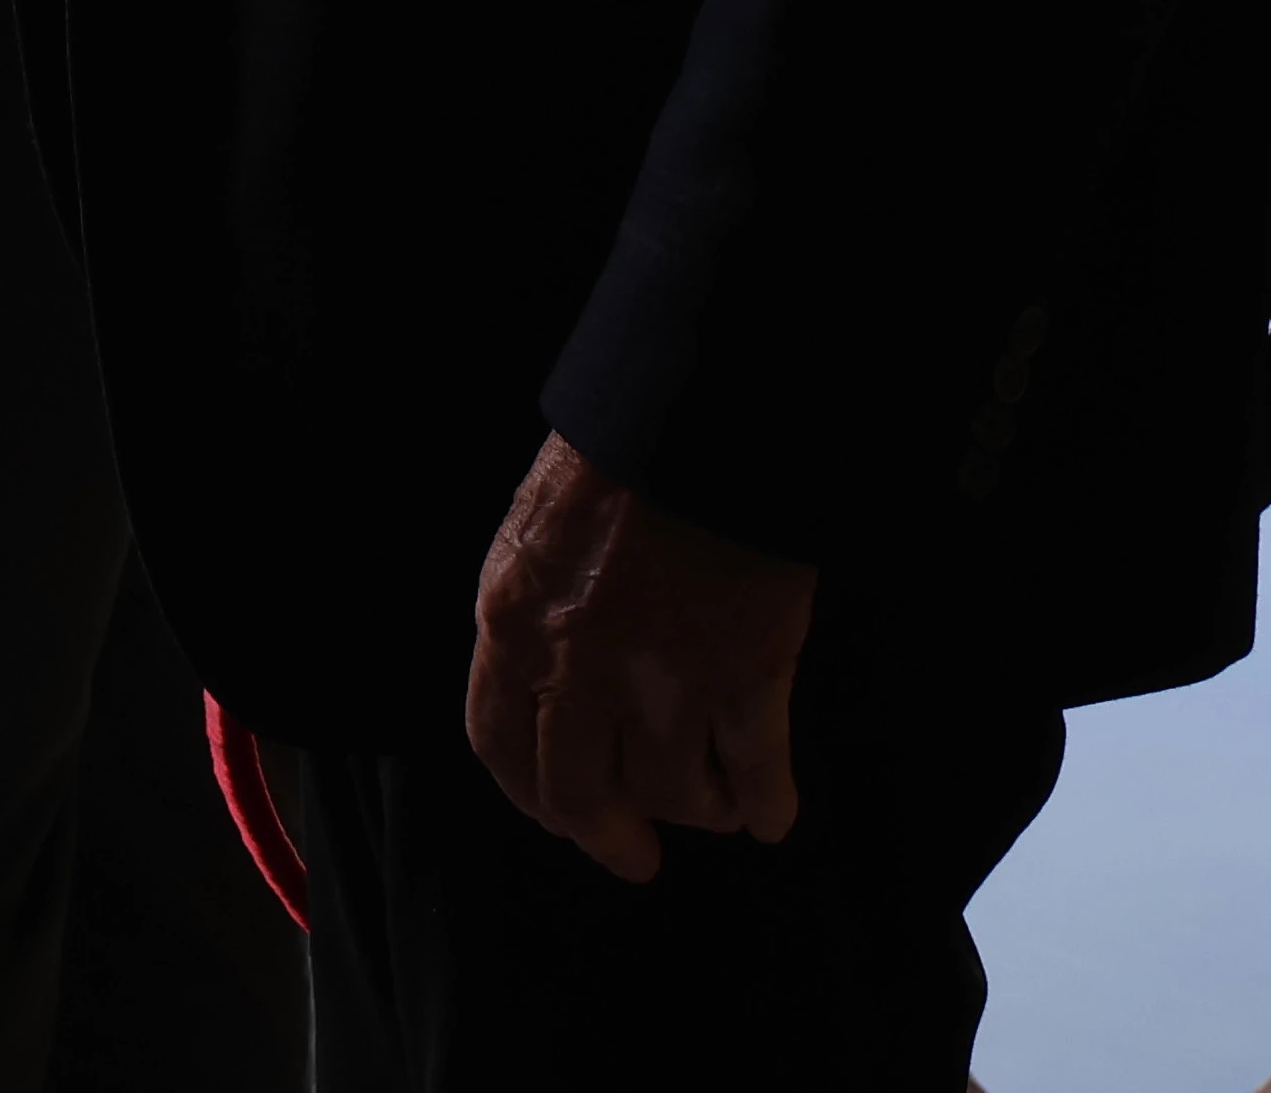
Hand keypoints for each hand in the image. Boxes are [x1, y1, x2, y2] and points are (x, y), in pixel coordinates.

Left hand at [465, 431, 814, 882]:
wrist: (695, 415)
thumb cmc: (617, 458)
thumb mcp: (537, 532)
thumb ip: (536, 611)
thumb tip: (551, 680)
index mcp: (509, 619)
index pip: (497, 742)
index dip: (530, 796)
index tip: (558, 820)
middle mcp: (571, 662)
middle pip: (576, 791)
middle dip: (607, 834)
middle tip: (635, 856)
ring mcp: (659, 673)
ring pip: (667, 791)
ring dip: (694, 810)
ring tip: (713, 810)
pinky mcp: (742, 670)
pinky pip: (750, 768)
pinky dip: (763, 801)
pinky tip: (772, 816)